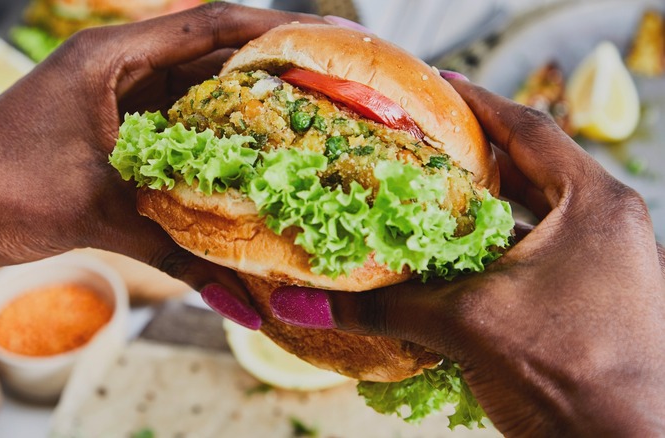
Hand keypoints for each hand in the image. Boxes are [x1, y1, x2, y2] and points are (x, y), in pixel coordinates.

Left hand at [0, 4, 323, 312]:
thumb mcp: (96, 213)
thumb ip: (175, 252)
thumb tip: (241, 303)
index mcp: (110, 57)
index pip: (205, 25)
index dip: (267, 28)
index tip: (320, 39)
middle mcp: (117, 68)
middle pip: (207, 58)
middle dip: (267, 73)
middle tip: (324, 91)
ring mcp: (113, 99)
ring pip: (192, 95)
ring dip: (239, 111)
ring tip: (299, 129)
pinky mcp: (109, 132)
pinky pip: (172, 129)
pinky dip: (206, 144)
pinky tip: (242, 166)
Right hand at [269, 79, 664, 434]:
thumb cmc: (568, 375)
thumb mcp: (466, 325)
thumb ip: (380, 307)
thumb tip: (300, 302)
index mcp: (593, 205)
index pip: (529, 128)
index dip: (477, 103)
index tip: (436, 86)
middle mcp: (607, 224)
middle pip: (531, 169)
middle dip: (476, 156)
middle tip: (424, 141)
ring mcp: (607, 262)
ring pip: (535, 215)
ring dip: (486, 206)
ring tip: (432, 194)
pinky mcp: (595, 295)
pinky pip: (540, 252)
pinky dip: (497, 248)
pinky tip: (456, 257)